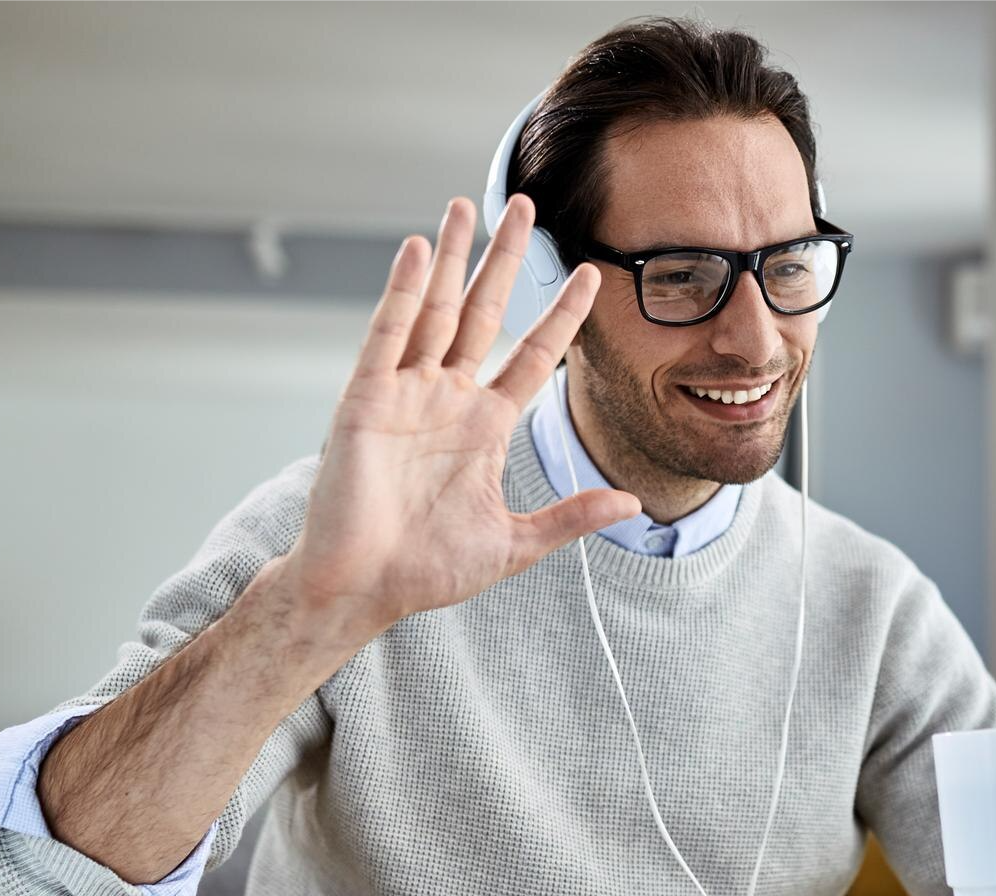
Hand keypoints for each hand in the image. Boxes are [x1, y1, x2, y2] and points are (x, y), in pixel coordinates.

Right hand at [280, 195, 639, 640]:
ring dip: (451, 257)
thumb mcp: (514, 544)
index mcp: (484, 427)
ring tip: (466, 205)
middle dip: (505, 260)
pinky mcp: (366, 399)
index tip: (591, 277)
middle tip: (525, 206)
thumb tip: (633, 504)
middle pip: (484, 312)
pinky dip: (401, 291)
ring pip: (435, 309)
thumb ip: (570, 518)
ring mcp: (406, 394)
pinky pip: (388, 334)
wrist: (363, 589)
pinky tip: (417, 249)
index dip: (561, 317)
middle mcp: (447, 399)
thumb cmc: (426, 571)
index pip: (534, 357)